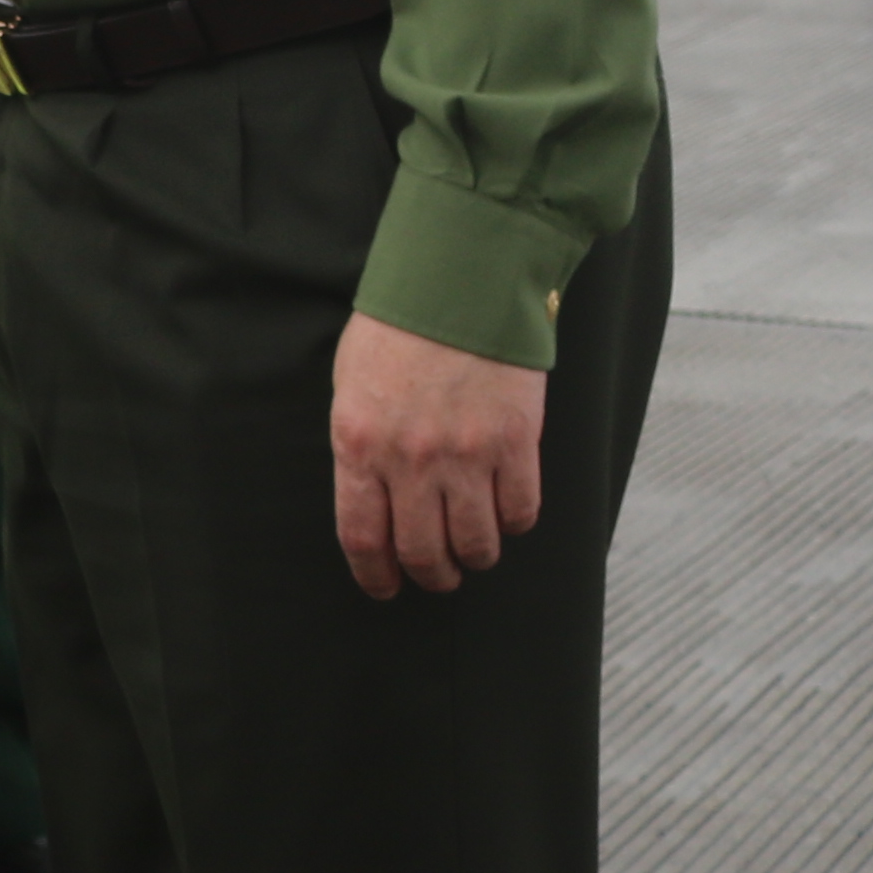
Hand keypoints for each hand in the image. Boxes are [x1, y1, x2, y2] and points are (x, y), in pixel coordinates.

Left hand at [329, 311, 546, 598]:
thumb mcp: (352, 386)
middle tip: (437, 575)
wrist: (459, 284)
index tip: (385, 587)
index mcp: (360, 445)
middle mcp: (412, 460)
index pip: (362, 536)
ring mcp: (467, 455)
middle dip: (430, 575)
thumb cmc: (398, 330)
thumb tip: (373, 499)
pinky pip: (521, 512)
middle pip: (422, 552)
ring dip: (475, 558)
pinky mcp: (517, 444)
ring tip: (473, 552)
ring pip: (476, 544)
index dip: (375, 574)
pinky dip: (514, 524)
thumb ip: (361, 446)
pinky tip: (506, 514)